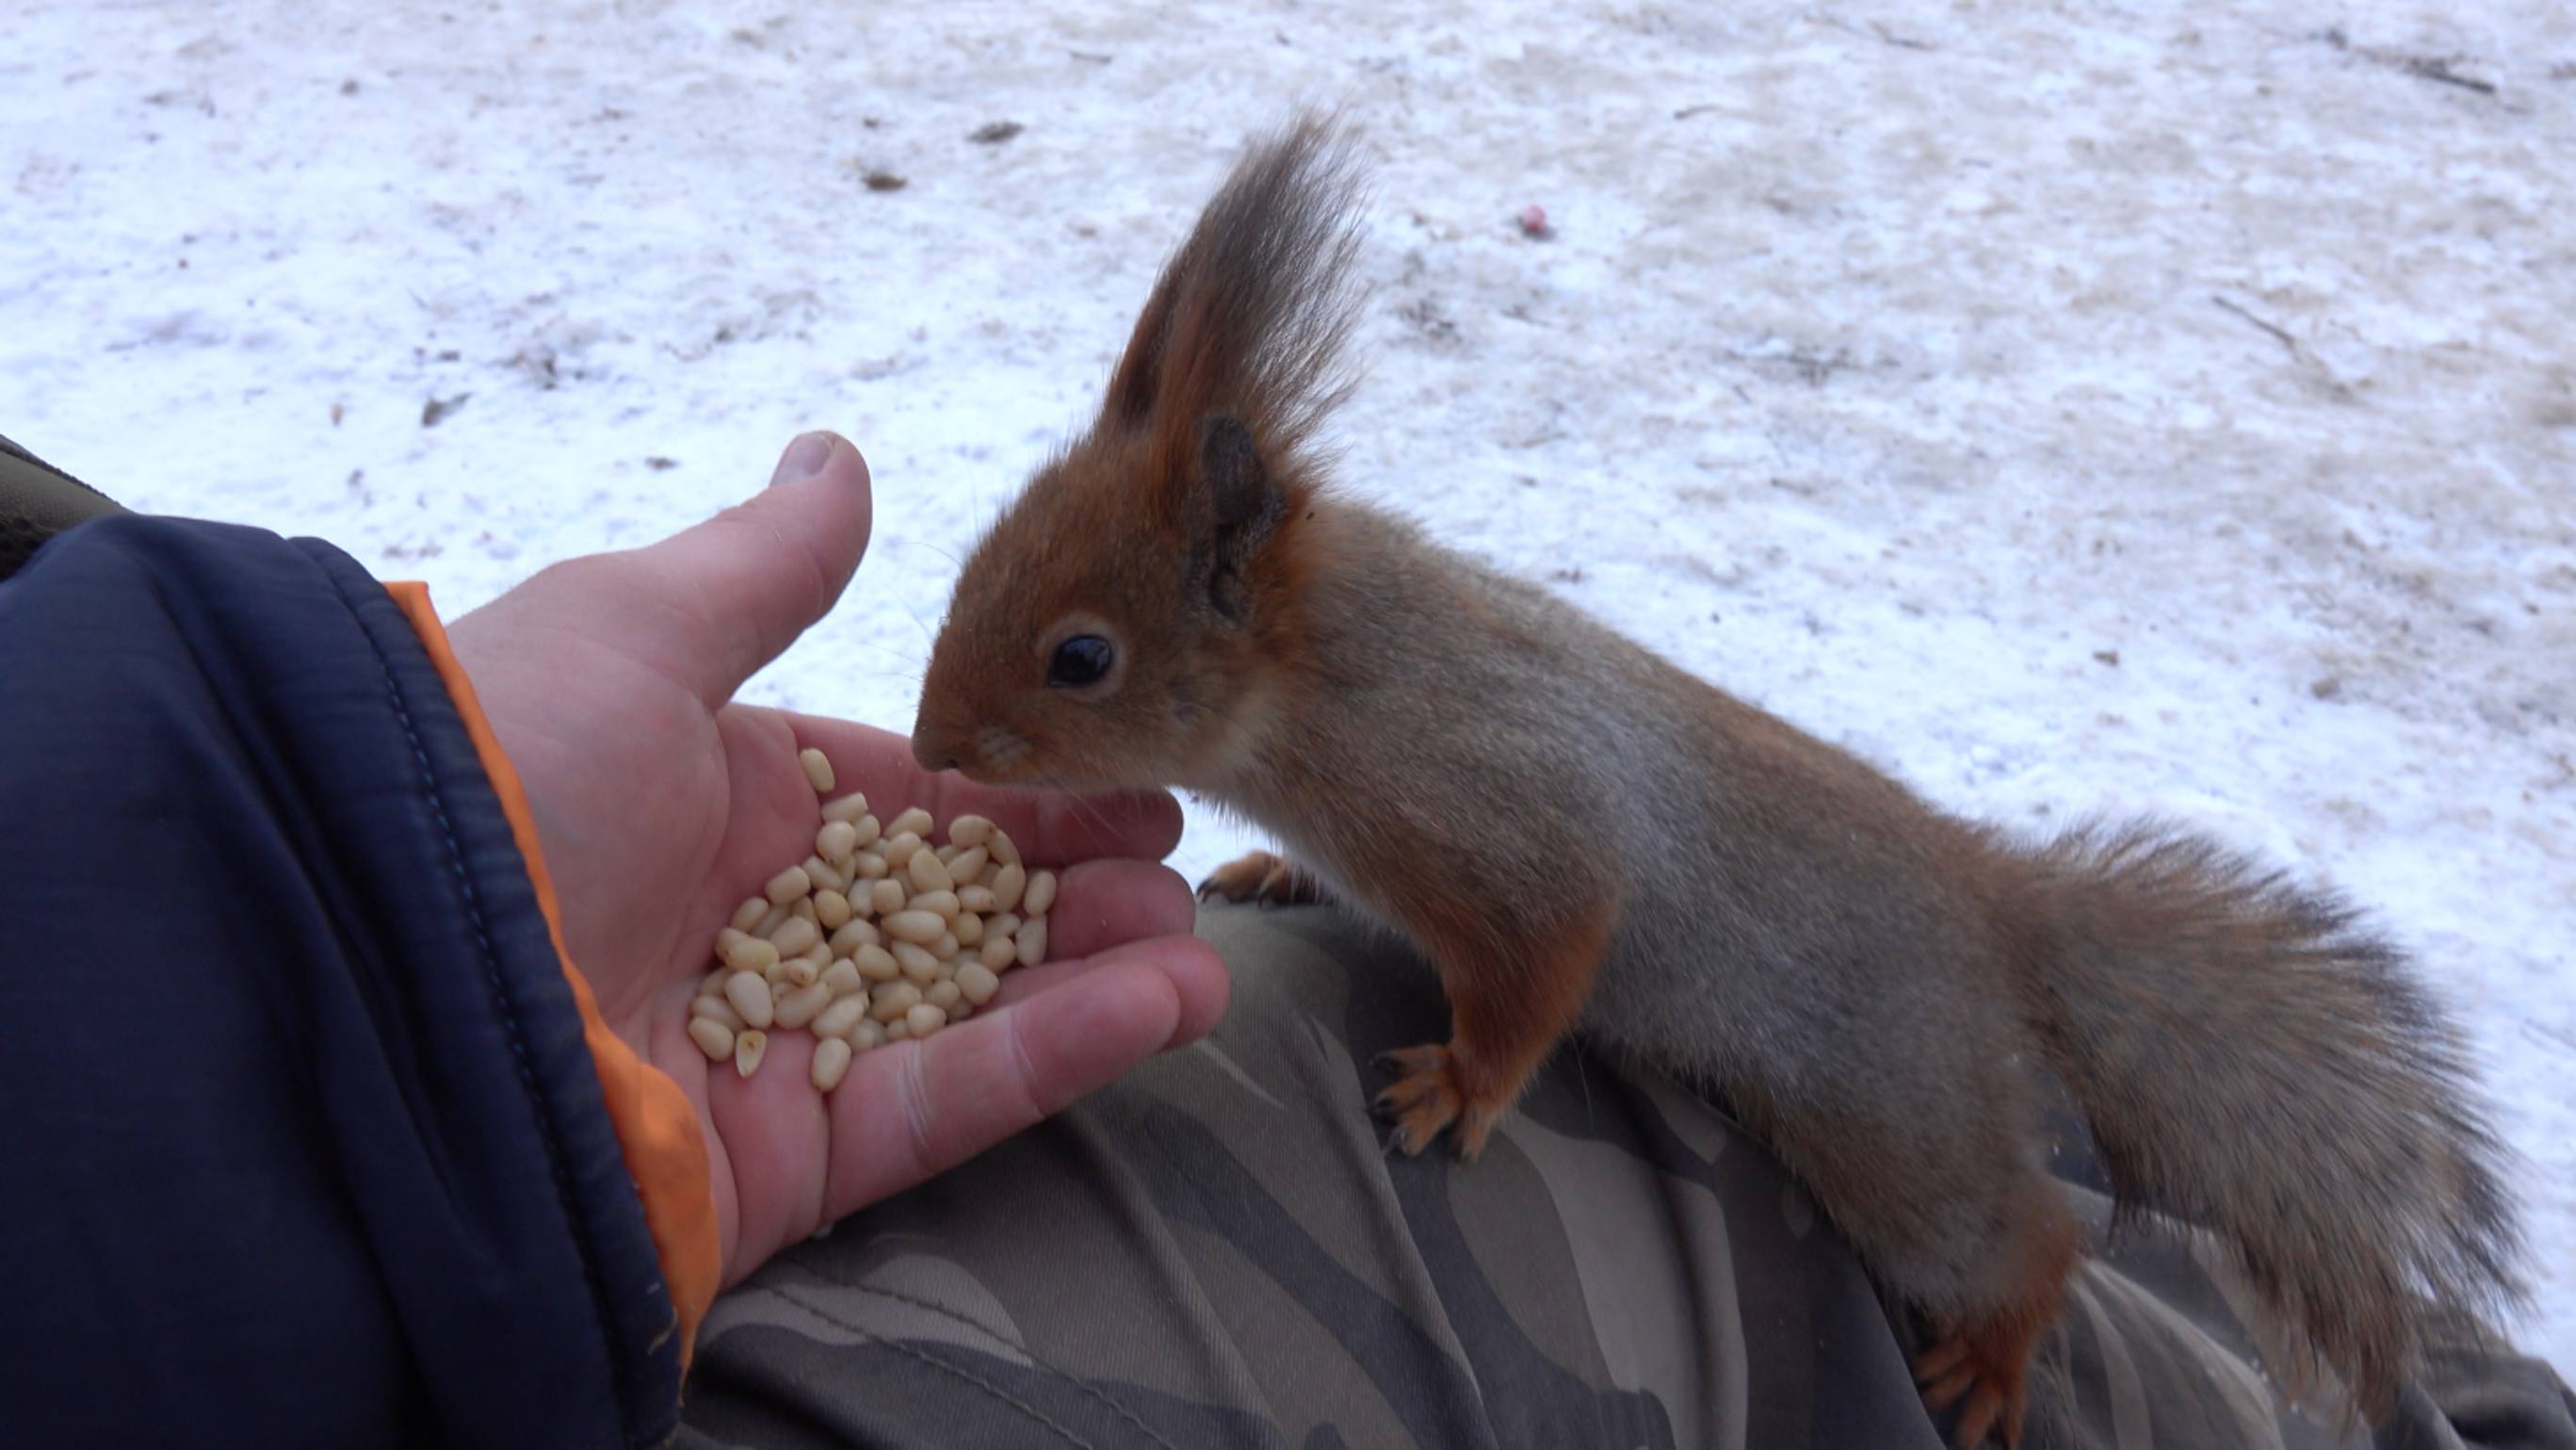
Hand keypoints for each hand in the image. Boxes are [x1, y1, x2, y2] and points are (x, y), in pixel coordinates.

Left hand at [446, 433, 1227, 1284]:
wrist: (371, 964)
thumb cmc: (499, 770)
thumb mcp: (635, 629)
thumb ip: (763, 566)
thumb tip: (837, 457)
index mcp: (716, 802)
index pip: (909, 798)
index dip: (1023, 789)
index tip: (1128, 774)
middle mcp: (749, 925)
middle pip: (953, 909)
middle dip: (1074, 881)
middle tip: (1179, 850)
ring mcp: (772, 1048)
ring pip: (969, 1010)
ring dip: (1093, 973)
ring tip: (1202, 938)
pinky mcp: (785, 1157)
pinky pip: (944, 1100)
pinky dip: (1057, 1056)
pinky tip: (1166, 1001)